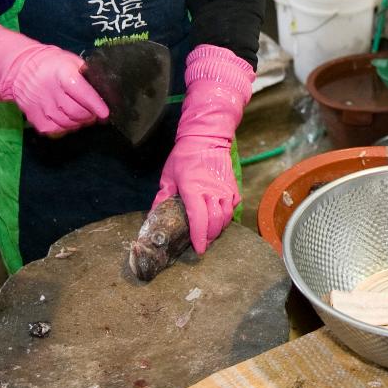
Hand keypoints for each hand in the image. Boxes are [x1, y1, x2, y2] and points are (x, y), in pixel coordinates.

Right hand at [4, 45, 109, 134]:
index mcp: (62, 73)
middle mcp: (50, 90)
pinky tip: (67, 119)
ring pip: (67, 123)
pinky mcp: (33, 117)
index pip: (82, 92)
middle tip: (95, 112)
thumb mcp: (72, 62)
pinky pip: (55, 130)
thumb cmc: (53, 65)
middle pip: (76, 112)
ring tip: (81, 114)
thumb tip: (105, 93)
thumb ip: (87, 76)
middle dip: (90, 115)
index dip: (95, 104)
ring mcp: (40, 106)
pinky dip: (65, 128)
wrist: (21, 68)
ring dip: (79, 122)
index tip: (105, 113)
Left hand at [154, 45, 254, 253]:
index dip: (199, 237)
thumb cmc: (184, 157)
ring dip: (219, 228)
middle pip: (216, 223)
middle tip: (202, 243)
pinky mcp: (233, 186)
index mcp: (194, 190)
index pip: (199, 219)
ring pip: (227, 217)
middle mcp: (212, 191)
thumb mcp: (168, 176)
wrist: (206, 138)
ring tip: (210, 232)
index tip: (198, 249)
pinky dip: (228, 214)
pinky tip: (220, 216)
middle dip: (210, 237)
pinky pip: (233, 206)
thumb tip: (154, 216)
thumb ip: (162, 197)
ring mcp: (225, 189)